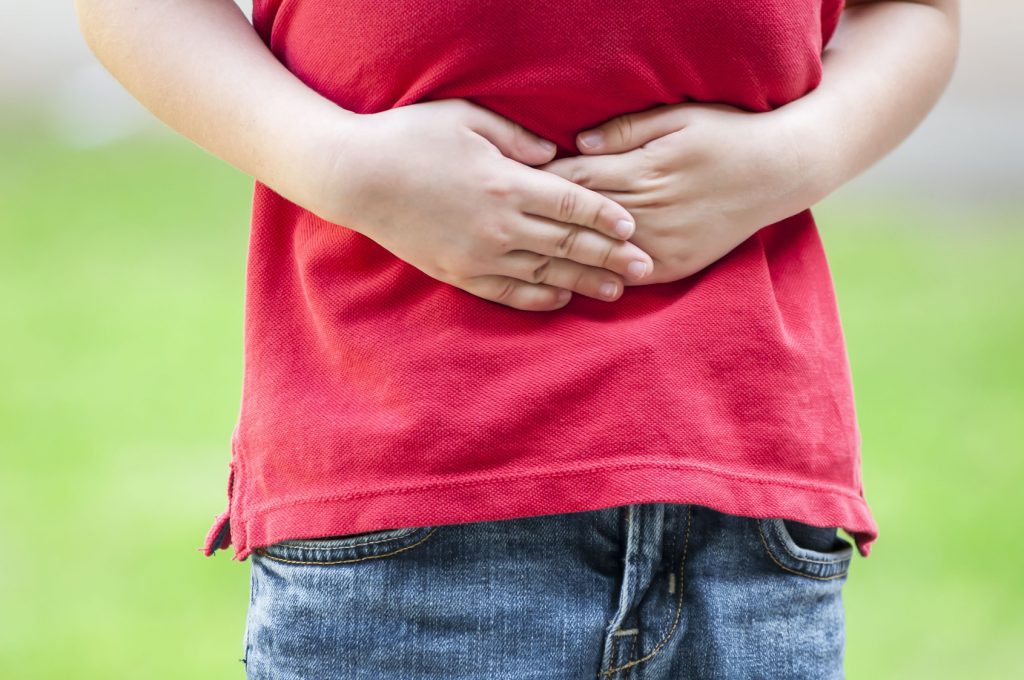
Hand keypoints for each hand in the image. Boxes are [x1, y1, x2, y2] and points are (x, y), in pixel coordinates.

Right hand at [312, 98, 654, 310]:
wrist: (356, 177)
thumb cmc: (411, 137)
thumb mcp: (468, 119)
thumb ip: (518, 138)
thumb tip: (557, 157)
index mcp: (506, 183)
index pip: (573, 204)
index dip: (607, 217)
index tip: (633, 225)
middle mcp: (499, 225)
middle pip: (568, 244)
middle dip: (611, 256)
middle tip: (645, 266)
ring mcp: (479, 255)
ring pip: (545, 273)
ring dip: (584, 282)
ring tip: (616, 291)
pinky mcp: (459, 273)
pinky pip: (508, 292)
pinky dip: (539, 297)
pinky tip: (562, 299)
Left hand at [535, 102, 826, 284]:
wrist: (779, 173)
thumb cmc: (725, 135)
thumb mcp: (677, 117)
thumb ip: (624, 131)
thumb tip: (576, 144)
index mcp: (645, 170)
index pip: (579, 179)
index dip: (544, 182)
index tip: (515, 181)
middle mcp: (651, 211)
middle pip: (582, 218)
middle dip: (544, 219)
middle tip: (508, 220)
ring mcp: (663, 244)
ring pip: (599, 254)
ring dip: (562, 255)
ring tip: (527, 254)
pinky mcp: (675, 266)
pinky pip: (626, 277)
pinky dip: (598, 277)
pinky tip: (570, 277)